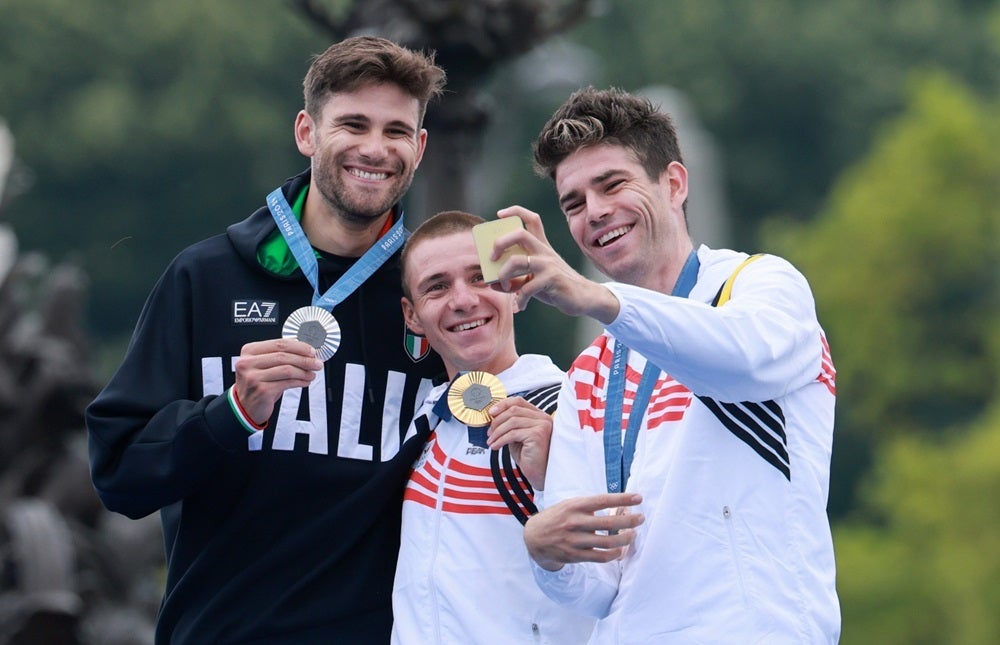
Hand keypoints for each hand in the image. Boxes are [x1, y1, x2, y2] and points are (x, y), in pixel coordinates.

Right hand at [234, 338, 322, 424]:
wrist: (245, 406)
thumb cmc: (257, 383)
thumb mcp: (263, 365)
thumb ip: (279, 355)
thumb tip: (304, 349)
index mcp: (249, 351)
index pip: (279, 344)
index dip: (299, 347)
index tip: (311, 351)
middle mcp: (248, 363)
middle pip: (284, 356)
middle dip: (305, 359)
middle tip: (317, 363)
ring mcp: (254, 377)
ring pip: (287, 369)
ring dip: (304, 371)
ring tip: (312, 373)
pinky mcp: (262, 391)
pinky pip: (287, 383)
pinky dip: (300, 381)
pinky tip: (305, 382)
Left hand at [486, 396, 552, 488]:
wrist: (539, 474)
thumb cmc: (528, 456)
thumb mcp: (517, 436)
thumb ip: (509, 424)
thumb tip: (492, 416)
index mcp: (538, 415)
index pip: (518, 401)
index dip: (502, 404)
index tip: (491, 413)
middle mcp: (543, 418)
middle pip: (513, 410)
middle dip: (497, 421)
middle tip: (489, 432)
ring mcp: (542, 425)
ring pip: (512, 421)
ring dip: (497, 432)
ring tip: (491, 441)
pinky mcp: (538, 435)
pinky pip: (513, 433)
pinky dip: (500, 440)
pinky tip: (495, 446)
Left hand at [494, 206, 619, 323]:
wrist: (584, 298)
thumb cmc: (556, 287)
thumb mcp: (534, 280)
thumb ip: (514, 279)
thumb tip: (492, 283)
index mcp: (541, 246)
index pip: (531, 219)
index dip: (515, 212)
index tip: (499, 214)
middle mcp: (544, 251)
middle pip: (520, 234)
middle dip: (500, 243)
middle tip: (492, 258)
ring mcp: (548, 264)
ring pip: (517, 261)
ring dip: (504, 275)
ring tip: (504, 286)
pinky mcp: (552, 279)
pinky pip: (526, 287)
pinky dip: (519, 298)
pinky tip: (521, 305)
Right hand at [524, 493, 643, 570]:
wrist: (535, 537)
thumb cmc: (558, 517)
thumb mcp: (570, 505)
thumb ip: (590, 506)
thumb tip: (618, 507)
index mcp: (575, 506)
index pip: (603, 500)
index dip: (623, 499)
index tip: (638, 498)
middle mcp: (575, 522)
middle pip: (609, 523)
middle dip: (630, 521)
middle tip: (641, 519)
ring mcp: (575, 540)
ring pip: (608, 542)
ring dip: (625, 539)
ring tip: (633, 534)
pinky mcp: (575, 555)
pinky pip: (600, 557)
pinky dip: (614, 554)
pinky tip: (620, 550)